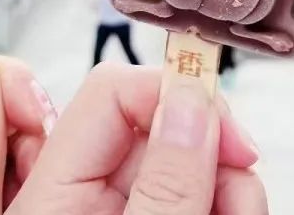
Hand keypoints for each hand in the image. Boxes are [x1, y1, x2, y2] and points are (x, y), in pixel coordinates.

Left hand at [8, 63, 265, 214]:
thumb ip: (163, 183)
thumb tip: (191, 101)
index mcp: (52, 190)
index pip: (110, 92)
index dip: (175, 94)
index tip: (228, 130)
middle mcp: (84, 192)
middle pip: (162, 125)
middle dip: (215, 148)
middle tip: (240, 193)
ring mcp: (120, 208)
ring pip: (192, 159)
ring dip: (232, 183)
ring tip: (240, 213)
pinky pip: (202, 193)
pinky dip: (229, 204)